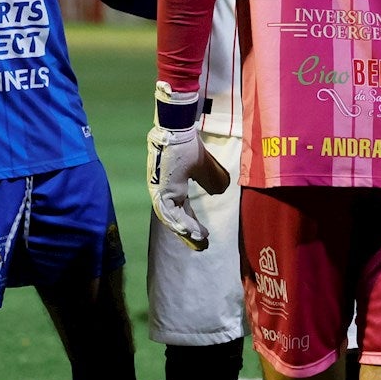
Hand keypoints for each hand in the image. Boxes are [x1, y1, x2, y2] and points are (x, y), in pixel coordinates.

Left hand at [146, 123, 229, 250]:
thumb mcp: (205, 167)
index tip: (205, 236)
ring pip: (172, 219)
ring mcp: (160, 192)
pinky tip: (193, 232)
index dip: (193, 224)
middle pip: (176, 219)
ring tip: (200, 242)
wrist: (177, 132)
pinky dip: (181, 223)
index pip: (183, 211)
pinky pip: (170, 213)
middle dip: (189, 234)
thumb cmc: (189, 146)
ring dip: (186, 232)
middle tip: (202, 247)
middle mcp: (164, 192)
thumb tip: (220, 192)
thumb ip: (212, 179)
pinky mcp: (160, 191)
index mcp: (174, 187)